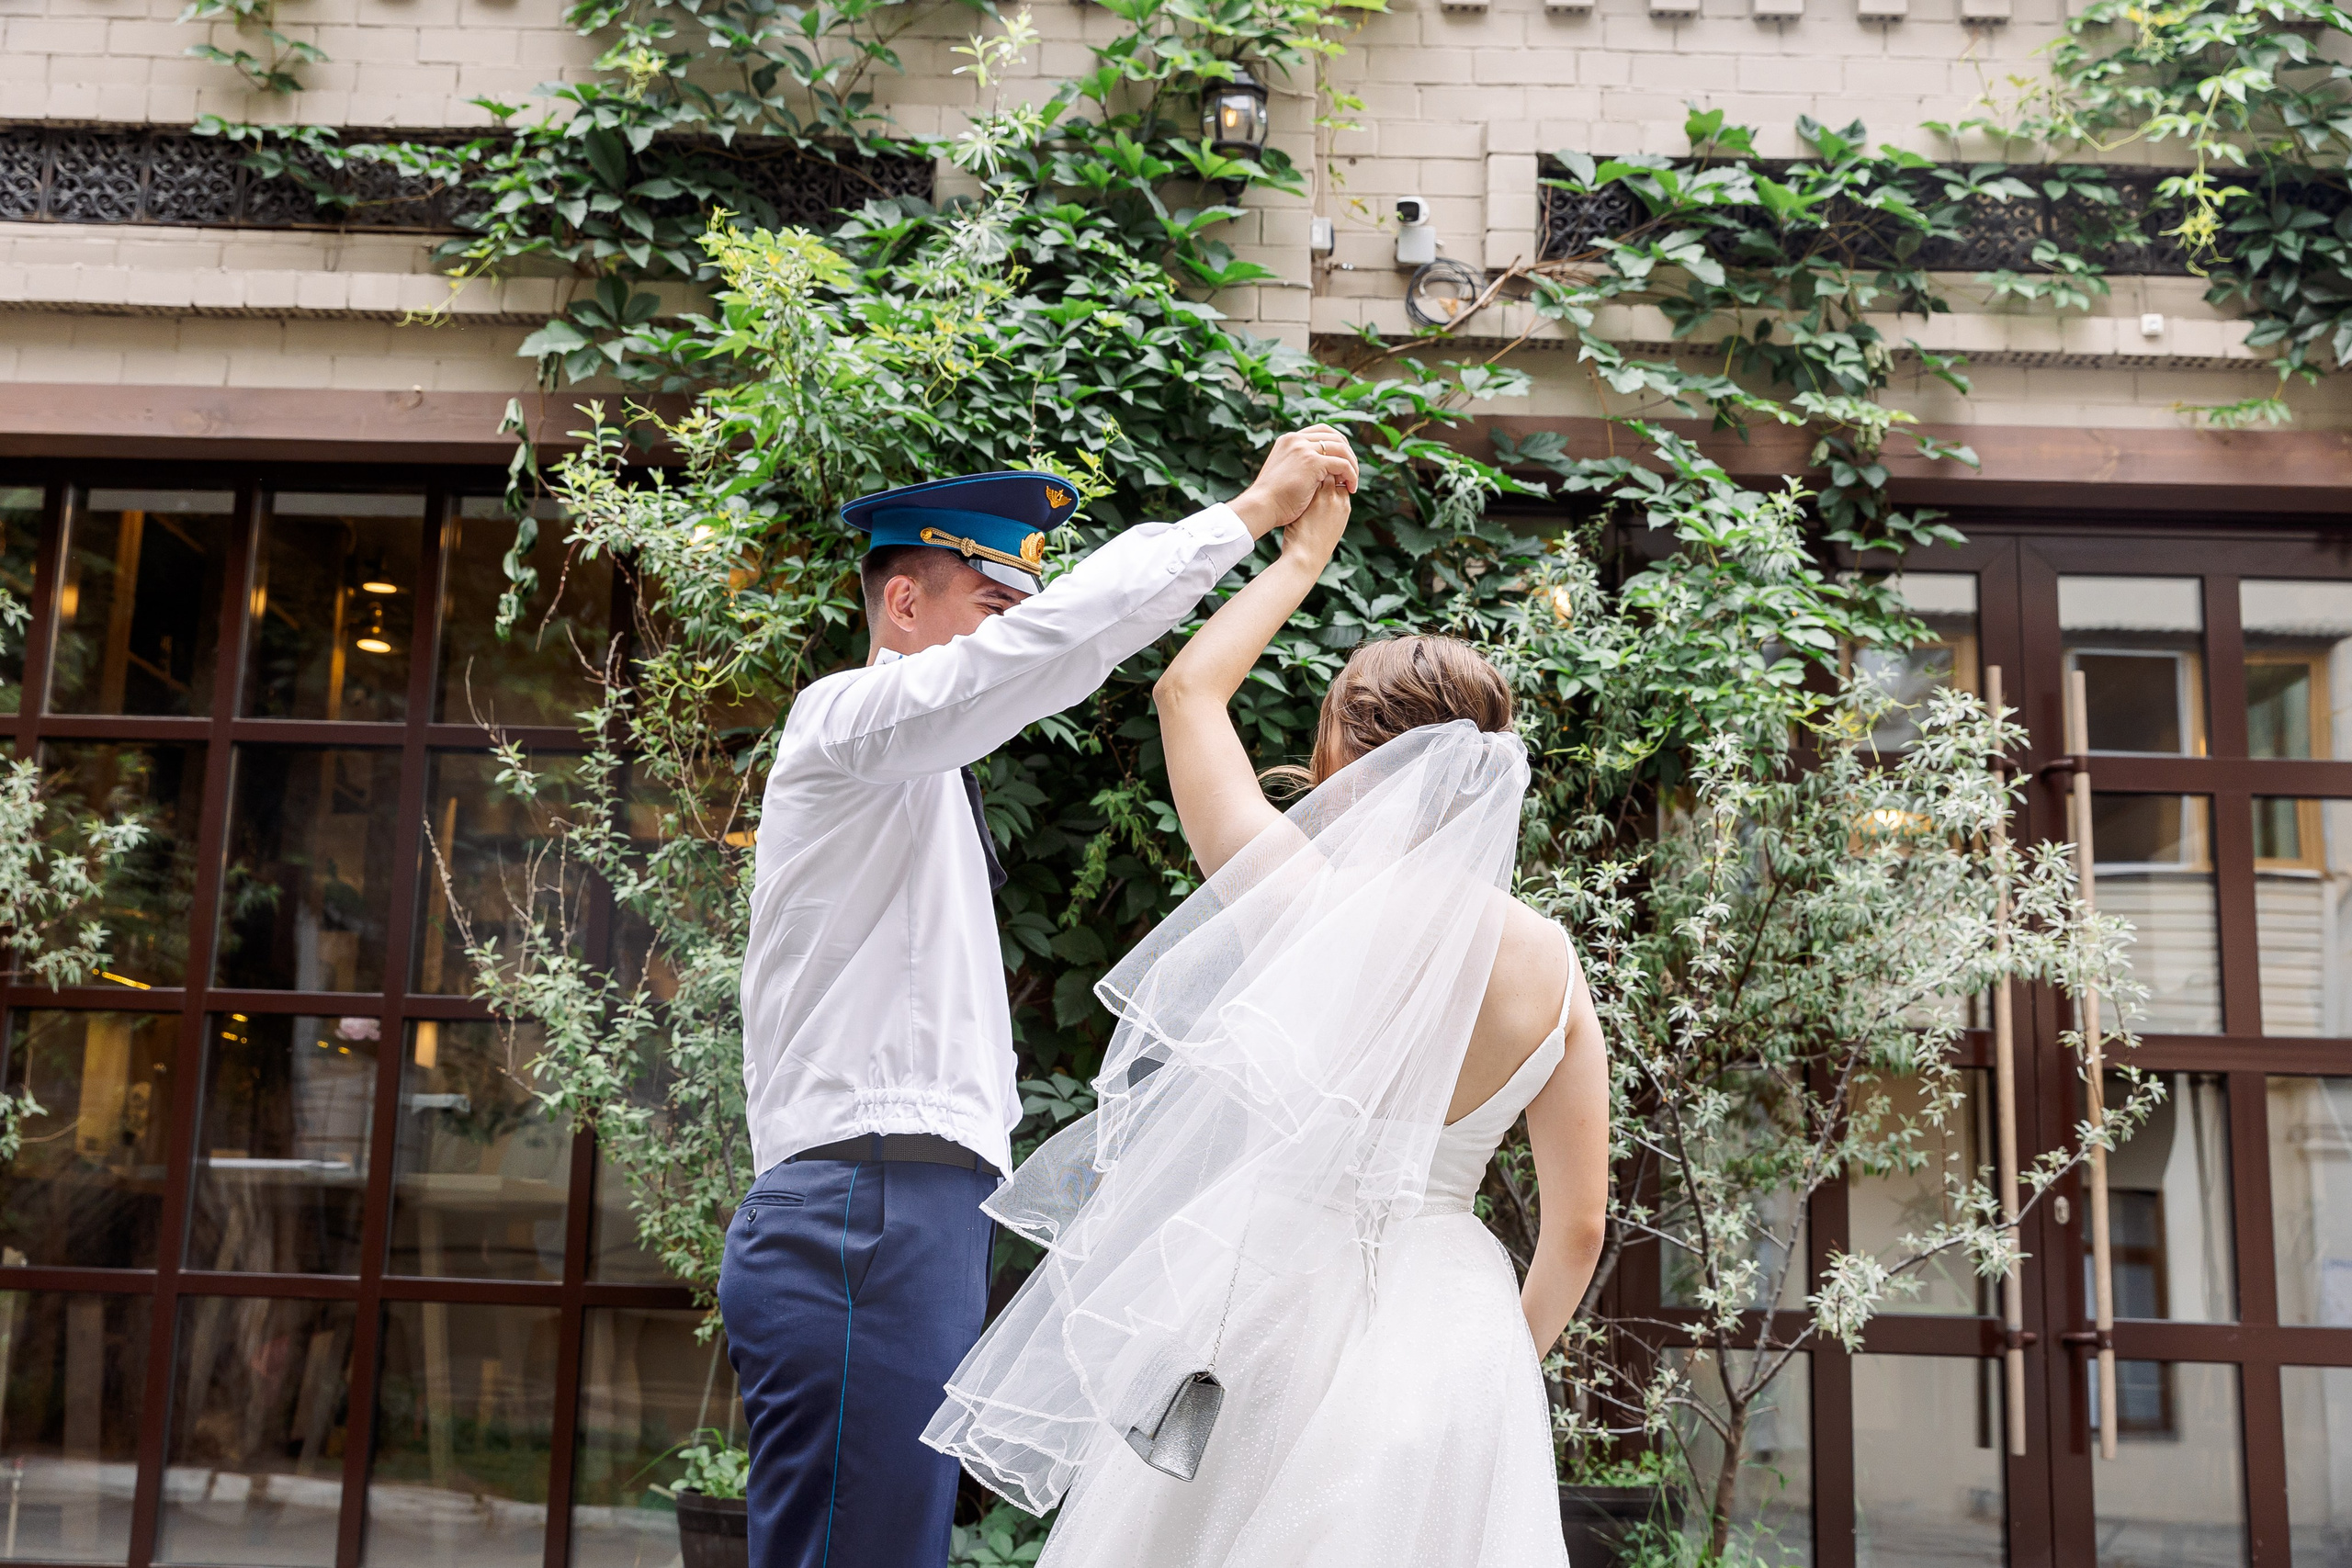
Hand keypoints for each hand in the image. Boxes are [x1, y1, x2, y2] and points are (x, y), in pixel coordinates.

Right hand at [1229, 425, 1357, 538]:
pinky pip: (1342, 464)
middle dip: (1348, 453)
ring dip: (1352, 465)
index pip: (1321, 431)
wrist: (1262, 506)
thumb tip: (1320, 470)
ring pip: (1342, 449)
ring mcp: (1304, 449)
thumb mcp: (1285, 472)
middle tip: (1352, 472)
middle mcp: (1296, 439)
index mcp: (1289, 439)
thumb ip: (1300, 464)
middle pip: (1335, 436)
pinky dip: (1351, 475)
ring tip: (1353, 483)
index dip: (1337, 443)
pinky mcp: (1312, 462)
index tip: (1344, 460)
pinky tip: (1351, 488)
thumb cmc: (1272, 498)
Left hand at [1279, 475, 1348, 563]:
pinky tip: (1288, 481)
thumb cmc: (1312, 547)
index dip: (1329, 479)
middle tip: (1303, 473)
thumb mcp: (1327, 528)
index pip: (1340, 482)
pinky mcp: (1312, 499)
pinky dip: (1299, 477)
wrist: (1306, 558)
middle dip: (1320, 470)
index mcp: (1344, 507)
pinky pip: (1307, 479)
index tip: (1315, 481)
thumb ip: (1326, 511)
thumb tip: (1316, 501)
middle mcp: (1338, 499)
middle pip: (1333, 473)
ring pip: (1321, 472)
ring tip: (1295, 476)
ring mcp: (1326, 497)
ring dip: (1309, 472)